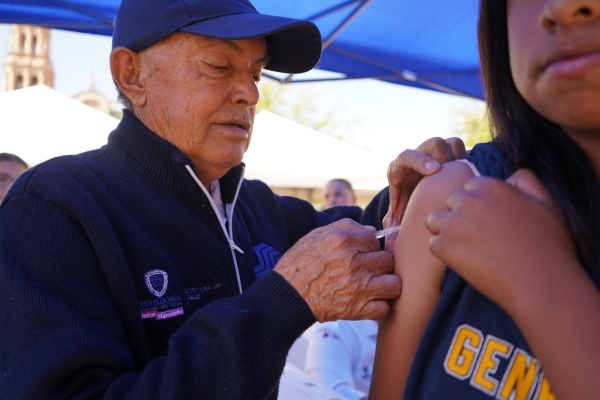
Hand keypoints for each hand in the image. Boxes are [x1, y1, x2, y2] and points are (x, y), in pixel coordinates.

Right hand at [274, 219, 400, 321]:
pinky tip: (370, 303)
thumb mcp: (315, 235)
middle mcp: (355, 262)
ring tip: (376, 287)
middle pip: (388, 261)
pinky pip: (384, 308)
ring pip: (394, 284)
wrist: (286, 295)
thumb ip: (345, 227)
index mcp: (344, 241)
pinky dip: (379, 307)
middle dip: (380, 265)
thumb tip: (372, 229)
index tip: (362, 255)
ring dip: (387, 286)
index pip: (374, 240)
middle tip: (370, 271)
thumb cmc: (298, 264)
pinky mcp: (358, 309)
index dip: (369, 247)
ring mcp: (359, 286)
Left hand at [383, 137, 465, 251]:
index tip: (435, 171)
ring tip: (462, 175)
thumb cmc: (404, 207)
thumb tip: (389, 245)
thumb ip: (393, 227)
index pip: (407, 156)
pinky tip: (472, 175)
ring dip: (459, 158)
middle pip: (433, 145)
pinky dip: (469, 160)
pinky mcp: (449, 155)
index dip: (420, 161)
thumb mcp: (397, 216)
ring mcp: (435, 155)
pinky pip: (463, 150)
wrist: (413, 197)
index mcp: (399, 169)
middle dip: (444, 159)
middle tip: (451, 176)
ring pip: (451, 144)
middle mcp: (418, 157)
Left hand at [424, 168, 575, 310]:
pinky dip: (445, 253)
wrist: (541, 283)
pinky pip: (433, 244)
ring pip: (434, 220)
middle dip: (461, 217)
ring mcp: (454, 223)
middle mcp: (469, 200)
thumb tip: (509, 177)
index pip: (469, 188)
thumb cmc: (548, 246)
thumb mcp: (547, 203)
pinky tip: (466, 261)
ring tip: (467, 247)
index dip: (478, 205)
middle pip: (451, 202)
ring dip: (446, 231)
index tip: (489, 222)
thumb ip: (526, 181)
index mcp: (490, 186)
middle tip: (480, 238)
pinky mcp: (445, 246)